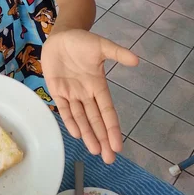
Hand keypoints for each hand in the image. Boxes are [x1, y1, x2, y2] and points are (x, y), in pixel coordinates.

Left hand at [41, 29, 138, 163]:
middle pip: (95, 120)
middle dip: (102, 139)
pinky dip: (70, 121)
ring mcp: (71, 93)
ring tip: (95, 151)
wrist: (61, 36)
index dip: (112, 128)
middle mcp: (86, 93)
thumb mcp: (101, 46)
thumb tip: (136, 60)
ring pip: (81, 118)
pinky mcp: (57, 90)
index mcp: (98, 85)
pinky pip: (64, 109)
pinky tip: (77, 134)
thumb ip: (117, 53)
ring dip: (88, 135)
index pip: (107, 111)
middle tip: (109, 159)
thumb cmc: (82, 41)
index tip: (118, 145)